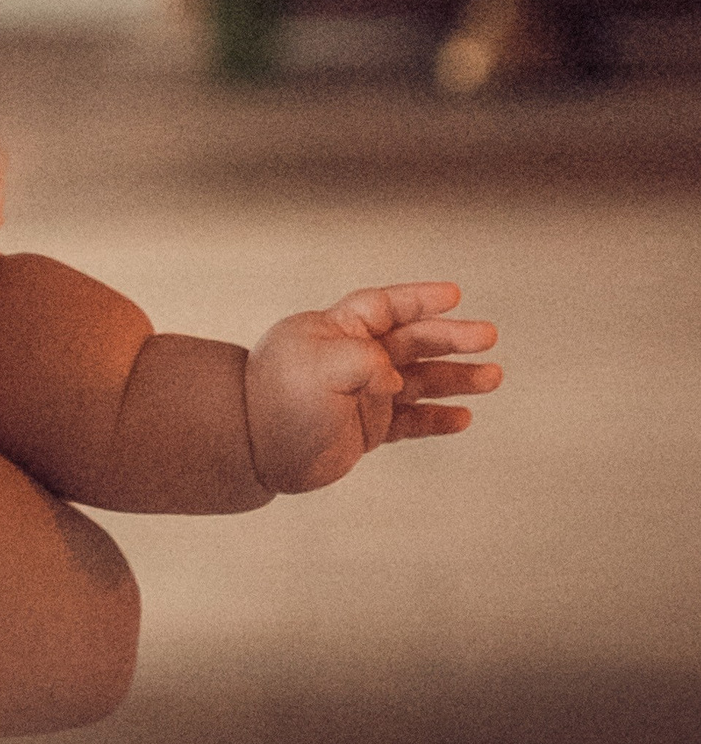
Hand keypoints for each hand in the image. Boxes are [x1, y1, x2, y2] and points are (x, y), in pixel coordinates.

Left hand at [245, 282, 501, 492]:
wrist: (250, 448)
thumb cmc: (276, 399)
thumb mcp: (317, 367)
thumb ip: (362, 362)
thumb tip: (395, 380)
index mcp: (335, 332)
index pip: (384, 306)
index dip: (418, 299)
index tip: (454, 295)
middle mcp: (352, 359)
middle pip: (411, 341)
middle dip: (451, 338)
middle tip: (489, 336)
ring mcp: (361, 394)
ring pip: (419, 381)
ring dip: (456, 378)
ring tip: (493, 377)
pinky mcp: (366, 429)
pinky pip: (411, 421)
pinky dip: (437, 419)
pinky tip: (464, 418)